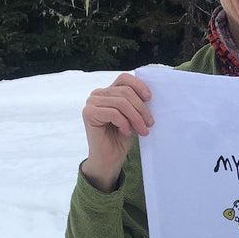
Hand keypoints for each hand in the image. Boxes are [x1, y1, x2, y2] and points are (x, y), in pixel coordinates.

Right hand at [80, 73, 153, 191]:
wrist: (109, 158)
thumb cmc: (121, 138)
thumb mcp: (133, 118)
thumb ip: (136, 104)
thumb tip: (149, 95)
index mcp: (109, 92)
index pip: (124, 78)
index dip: (139, 86)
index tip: (150, 98)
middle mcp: (98, 94)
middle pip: (125, 92)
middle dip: (141, 109)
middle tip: (150, 124)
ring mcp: (91, 102)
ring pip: (121, 102)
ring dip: (136, 118)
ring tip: (143, 131)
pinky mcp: (88, 113)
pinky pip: (113, 113)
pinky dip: (124, 123)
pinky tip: (127, 132)